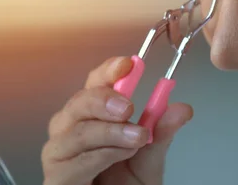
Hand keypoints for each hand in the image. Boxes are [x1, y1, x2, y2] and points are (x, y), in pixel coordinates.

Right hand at [41, 57, 192, 184]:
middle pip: (79, 102)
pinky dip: (100, 156)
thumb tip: (181, 109)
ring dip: (110, 133)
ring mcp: (60, 154)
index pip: (95, 84)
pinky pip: (73, 163)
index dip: (108, 71)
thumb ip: (162, 133)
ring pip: (77, 132)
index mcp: (94, 116)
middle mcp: (71, 130)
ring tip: (135, 139)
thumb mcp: (150, 157)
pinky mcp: (56, 179)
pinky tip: (117, 155)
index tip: (127, 65)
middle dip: (105, 100)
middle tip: (129, 107)